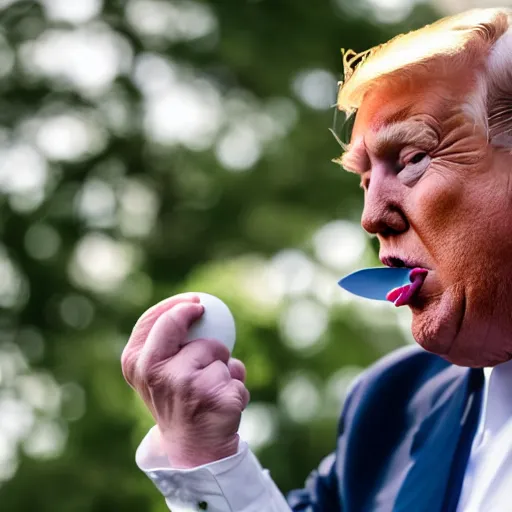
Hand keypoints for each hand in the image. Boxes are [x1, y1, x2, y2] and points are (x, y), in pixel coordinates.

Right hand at [121, 293, 249, 467]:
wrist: (193, 448)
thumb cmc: (177, 400)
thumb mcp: (157, 372)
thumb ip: (166, 343)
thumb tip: (195, 306)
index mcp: (137, 365)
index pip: (153, 321)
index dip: (176, 305)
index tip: (196, 302)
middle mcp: (158, 374)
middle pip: (180, 325)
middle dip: (191, 317)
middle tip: (203, 312)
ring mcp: (187, 386)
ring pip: (217, 351)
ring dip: (223, 363)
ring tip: (212, 386)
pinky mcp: (216, 397)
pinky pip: (236, 374)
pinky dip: (237, 384)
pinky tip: (225, 403)